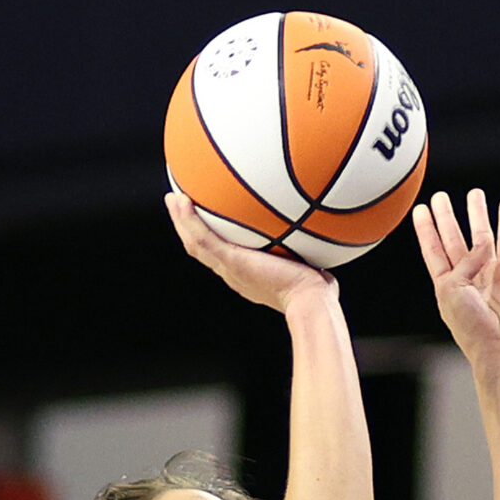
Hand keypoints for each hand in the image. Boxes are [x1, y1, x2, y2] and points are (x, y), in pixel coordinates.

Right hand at [165, 191, 336, 313]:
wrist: (310, 301)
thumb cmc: (318, 291)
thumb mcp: (311, 266)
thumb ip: (309, 249)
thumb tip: (325, 227)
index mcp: (246, 274)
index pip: (222, 254)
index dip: (211, 237)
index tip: (208, 220)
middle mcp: (233, 273)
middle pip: (202, 248)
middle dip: (189, 226)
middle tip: (179, 204)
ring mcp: (229, 269)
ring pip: (195, 243)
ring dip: (182, 221)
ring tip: (173, 198)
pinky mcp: (230, 262)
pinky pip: (202, 238)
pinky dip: (188, 220)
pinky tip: (182, 200)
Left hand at [413, 189, 499, 368]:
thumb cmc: (471, 326)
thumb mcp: (452, 290)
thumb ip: (463, 263)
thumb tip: (481, 246)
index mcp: (445, 284)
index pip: (433, 250)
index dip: (426, 229)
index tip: (419, 209)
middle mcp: (466, 276)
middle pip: (453, 239)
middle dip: (446, 217)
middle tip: (440, 197)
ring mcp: (488, 273)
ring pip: (480, 235)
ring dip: (477, 214)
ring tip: (475, 194)